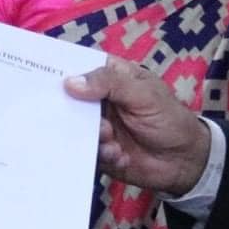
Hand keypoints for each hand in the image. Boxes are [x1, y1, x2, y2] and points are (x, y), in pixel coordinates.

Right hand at [65, 59, 210, 195]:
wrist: (184, 161)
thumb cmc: (168, 118)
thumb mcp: (143, 94)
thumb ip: (109, 84)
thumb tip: (70, 82)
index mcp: (110, 77)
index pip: (80, 67)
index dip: (62, 71)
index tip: (44, 78)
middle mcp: (99, 101)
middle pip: (70, 100)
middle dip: (73, 111)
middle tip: (89, 118)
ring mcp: (96, 126)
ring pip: (75, 129)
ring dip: (93, 136)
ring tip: (112, 141)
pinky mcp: (97, 151)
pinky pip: (85, 152)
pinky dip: (102, 155)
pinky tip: (121, 156)